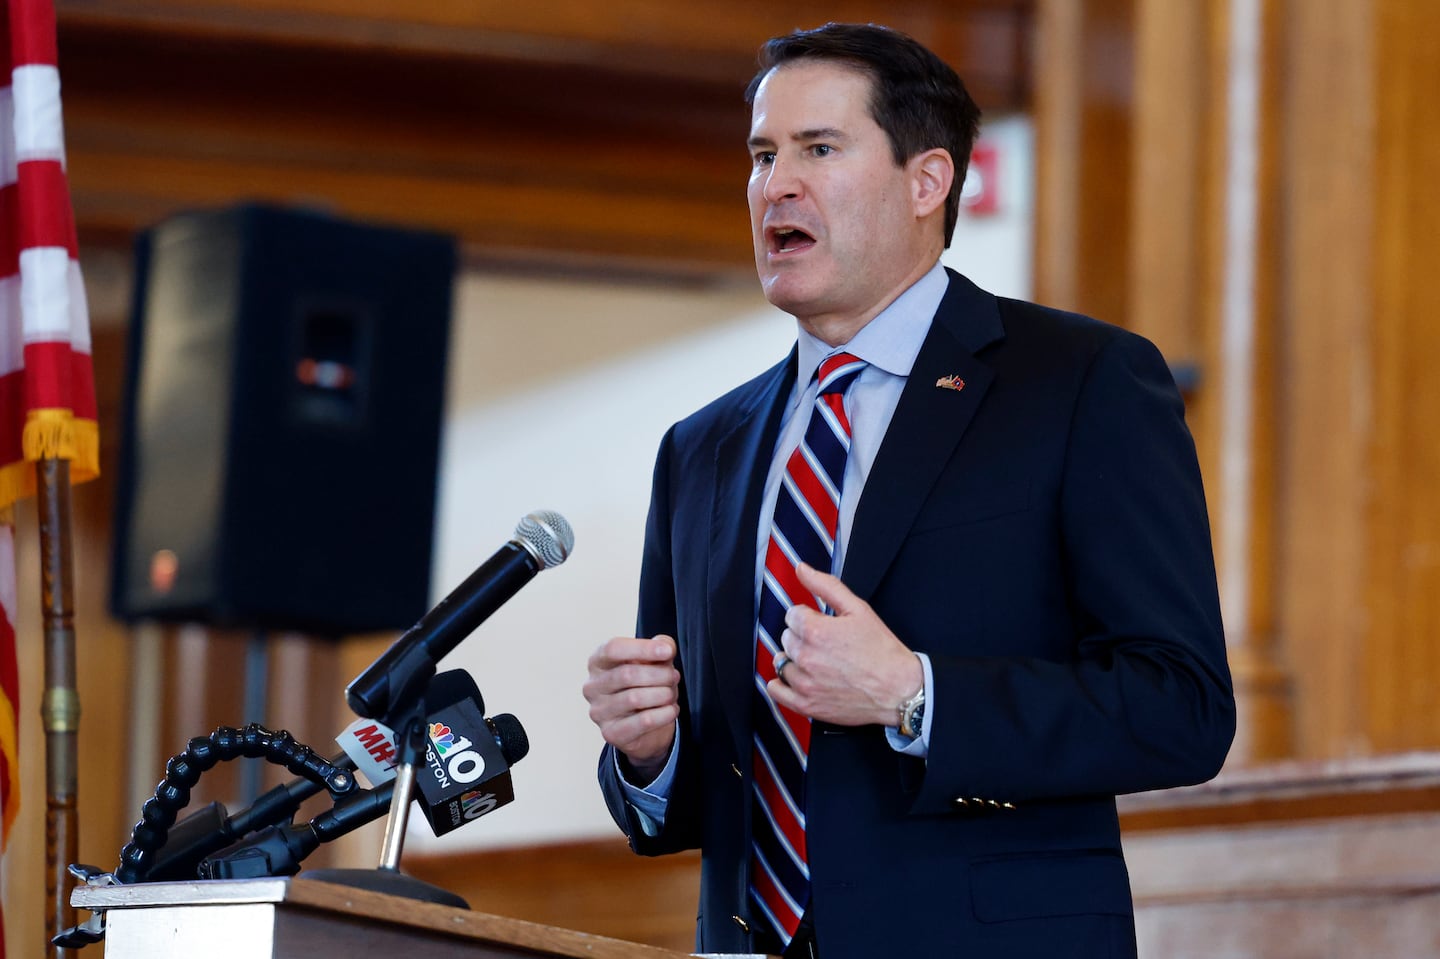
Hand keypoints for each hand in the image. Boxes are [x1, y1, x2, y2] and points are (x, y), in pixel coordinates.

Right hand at [584, 635, 679, 780]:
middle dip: (659, 674)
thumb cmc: (645, 685)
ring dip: (663, 694)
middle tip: (674, 677)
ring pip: (635, 698)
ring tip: (671, 694)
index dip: (642, 648)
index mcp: (597, 662)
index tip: (667, 651)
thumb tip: (665, 646)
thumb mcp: (654, 661)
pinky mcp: (610, 733)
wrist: (645, 727)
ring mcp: (598, 712)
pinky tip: (671, 709)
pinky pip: (643, 721)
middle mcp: (592, 686)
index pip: (613, 649)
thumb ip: (660, 647)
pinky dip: (664, 714)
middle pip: (627, 674)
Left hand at [769, 563, 922, 726]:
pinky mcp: (806, 704)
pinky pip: (776, 691)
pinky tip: (796, 678)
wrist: (899, 689)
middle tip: (825, 643)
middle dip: (802, 637)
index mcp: (815, 630)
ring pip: (781, 662)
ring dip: (794, 659)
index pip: (792, 615)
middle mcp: (806, 657)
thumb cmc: (881, 649)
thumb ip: (826, 586)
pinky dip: (780, 684)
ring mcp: (805, 683)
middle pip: (786, 637)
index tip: (822, 624)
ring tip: (817, 662)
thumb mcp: (858, 609)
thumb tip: (801, 569)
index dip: (808, 617)